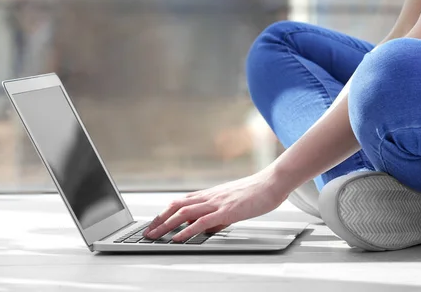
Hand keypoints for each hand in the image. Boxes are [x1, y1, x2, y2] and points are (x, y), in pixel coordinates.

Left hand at [143, 168, 288, 241]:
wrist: (272, 183)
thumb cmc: (258, 192)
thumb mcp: (236, 203)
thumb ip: (221, 214)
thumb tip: (211, 227)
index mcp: (212, 194)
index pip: (182, 201)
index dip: (166, 212)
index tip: (156, 222)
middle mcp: (211, 197)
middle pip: (177, 206)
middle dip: (160, 219)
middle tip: (148, 231)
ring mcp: (217, 203)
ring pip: (184, 212)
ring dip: (167, 225)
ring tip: (155, 235)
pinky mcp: (226, 211)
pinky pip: (202, 221)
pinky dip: (187, 230)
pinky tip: (178, 238)